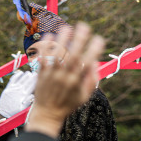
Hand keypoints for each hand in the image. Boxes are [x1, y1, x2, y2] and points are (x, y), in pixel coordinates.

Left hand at [0, 70, 36, 117]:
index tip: (40, 76)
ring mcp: (13, 88)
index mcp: (24, 95)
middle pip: (28, 80)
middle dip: (32, 76)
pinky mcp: (8, 88)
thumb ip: (29, 101)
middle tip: (36, 73)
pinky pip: (13, 79)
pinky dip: (17, 75)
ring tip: (29, 73)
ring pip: (21, 78)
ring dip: (26, 75)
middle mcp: (19, 90)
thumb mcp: (23, 109)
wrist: (2, 113)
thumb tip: (34, 94)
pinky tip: (20, 72)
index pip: (32, 85)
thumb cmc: (15, 112)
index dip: (37, 80)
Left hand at [26, 23, 104, 137]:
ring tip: (67, 27)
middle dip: (79, 40)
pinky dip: (46, 47)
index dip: (94, 50)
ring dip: (62, 40)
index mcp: (77, 82)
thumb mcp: (85, 96)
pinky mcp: (41, 75)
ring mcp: (52, 75)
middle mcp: (65, 77)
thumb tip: (94, 62)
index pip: (88, 63)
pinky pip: (43, 59)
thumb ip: (91, 79)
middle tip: (84, 26)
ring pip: (57, 55)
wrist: (46, 115)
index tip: (99, 39)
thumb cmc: (68, 105)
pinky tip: (49, 36)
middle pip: (73, 55)